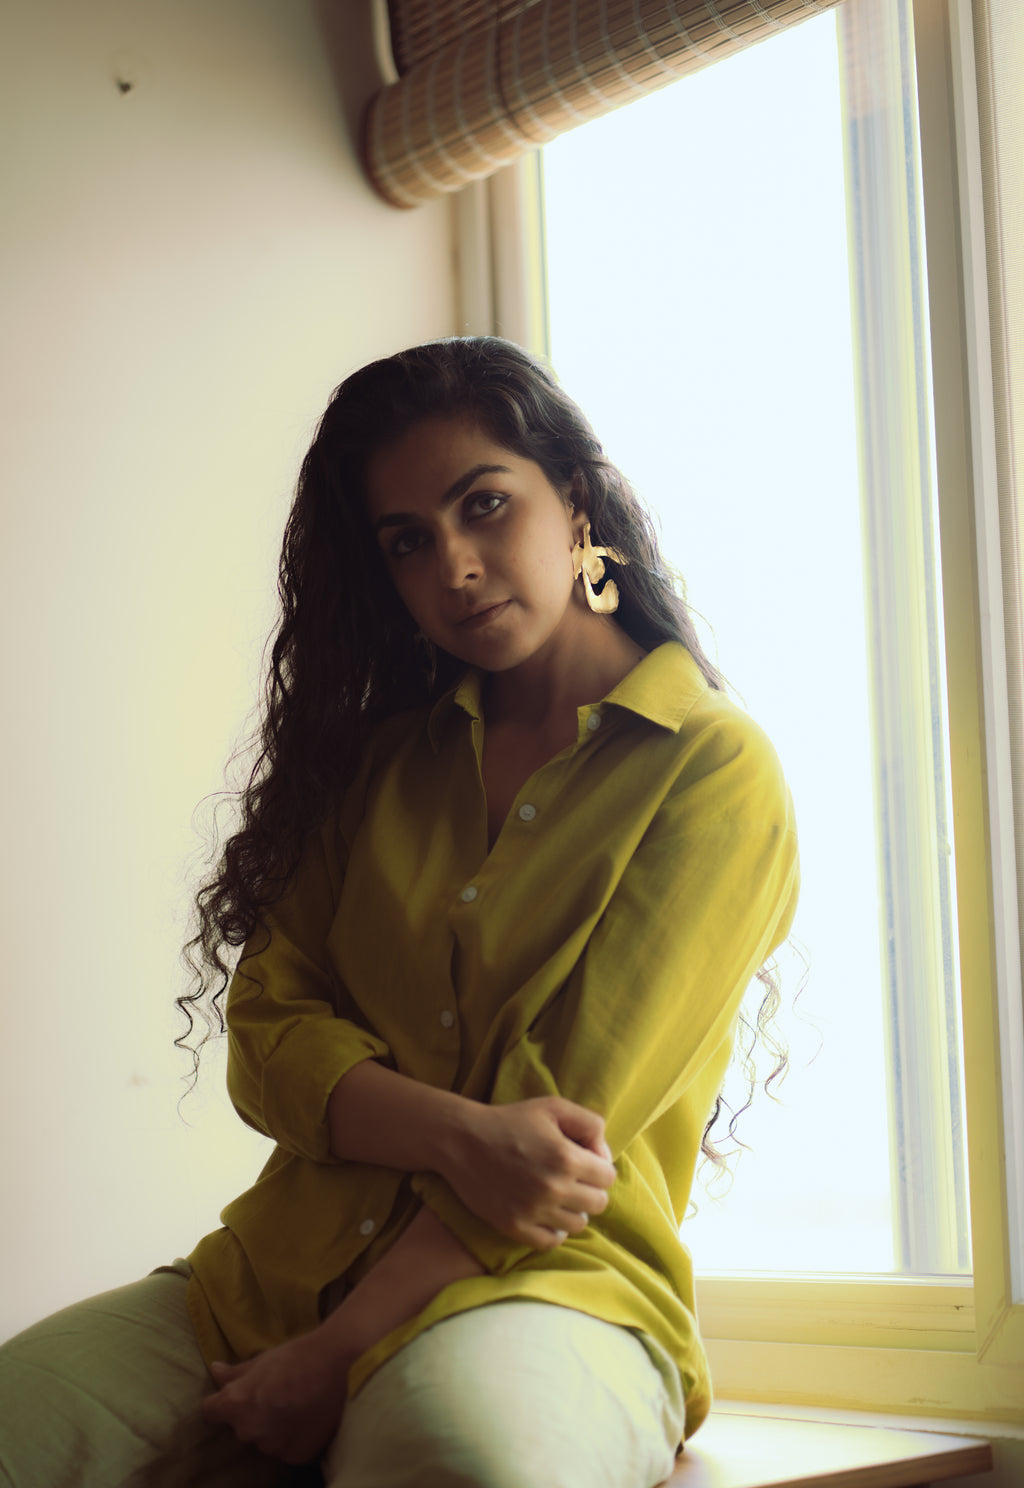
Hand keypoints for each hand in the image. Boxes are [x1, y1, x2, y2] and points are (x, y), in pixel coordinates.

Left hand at [202, 1327, 350, 1464]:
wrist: (340, 1364)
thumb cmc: (298, 1356)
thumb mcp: (262, 1359)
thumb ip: (235, 1372)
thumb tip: (214, 1371)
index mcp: (237, 1404)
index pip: (211, 1411)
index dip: (221, 1403)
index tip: (235, 1395)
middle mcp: (250, 1430)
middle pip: (241, 1427)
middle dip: (253, 1414)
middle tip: (275, 1396)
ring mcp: (273, 1446)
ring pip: (265, 1440)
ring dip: (274, 1429)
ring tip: (295, 1406)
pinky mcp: (296, 1456)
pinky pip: (287, 1449)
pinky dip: (294, 1438)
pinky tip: (307, 1419)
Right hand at [442, 1096, 615, 1247]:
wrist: (462, 1139)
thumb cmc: (510, 1120)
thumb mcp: (553, 1106)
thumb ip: (589, 1124)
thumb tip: (604, 1156)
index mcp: (566, 1158)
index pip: (608, 1177)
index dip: (599, 1167)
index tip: (583, 1161)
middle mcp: (553, 1188)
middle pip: (598, 1204)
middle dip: (590, 1190)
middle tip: (572, 1179)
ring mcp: (533, 1211)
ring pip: (578, 1225)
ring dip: (573, 1210)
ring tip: (557, 1195)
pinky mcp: (514, 1227)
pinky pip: (551, 1241)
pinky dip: (553, 1230)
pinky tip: (545, 1213)